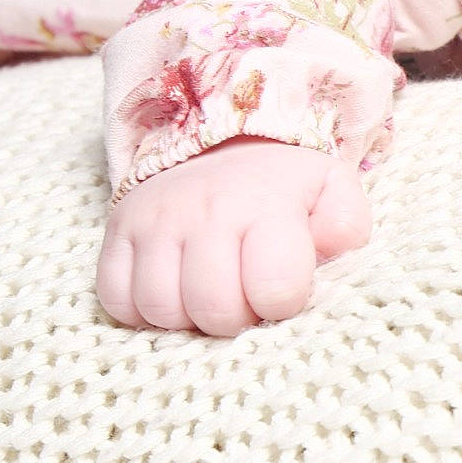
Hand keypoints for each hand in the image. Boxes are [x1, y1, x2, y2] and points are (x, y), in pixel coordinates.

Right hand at [96, 135, 372, 335]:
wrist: (218, 143)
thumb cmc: (282, 187)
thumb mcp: (332, 192)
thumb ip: (345, 225)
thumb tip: (329, 253)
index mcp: (266, 203)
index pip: (276, 287)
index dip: (284, 303)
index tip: (285, 289)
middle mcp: (205, 210)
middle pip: (214, 308)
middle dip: (237, 319)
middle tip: (247, 298)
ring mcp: (155, 221)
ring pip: (161, 309)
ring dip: (189, 317)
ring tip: (212, 293)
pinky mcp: (116, 234)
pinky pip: (116, 300)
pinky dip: (143, 310)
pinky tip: (175, 290)